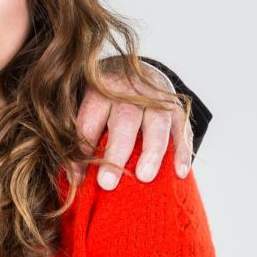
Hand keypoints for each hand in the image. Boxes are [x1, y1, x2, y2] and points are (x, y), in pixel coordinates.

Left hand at [74, 62, 193, 189]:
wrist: (142, 74)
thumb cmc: (109, 103)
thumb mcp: (91, 112)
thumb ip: (82, 143)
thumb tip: (75, 181)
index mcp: (100, 91)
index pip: (90, 122)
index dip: (83, 151)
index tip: (80, 179)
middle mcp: (129, 92)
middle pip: (123, 121)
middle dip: (116, 152)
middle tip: (108, 183)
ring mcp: (157, 98)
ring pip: (156, 123)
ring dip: (151, 152)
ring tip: (144, 177)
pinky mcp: (178, 108)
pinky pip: (182, 130)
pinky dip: (182, 151)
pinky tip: (179, 172)